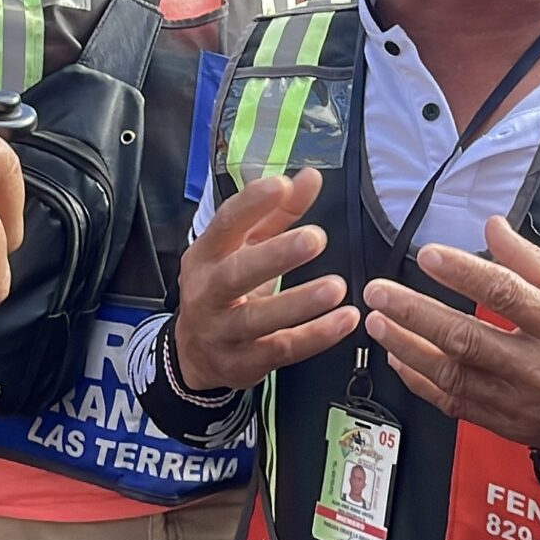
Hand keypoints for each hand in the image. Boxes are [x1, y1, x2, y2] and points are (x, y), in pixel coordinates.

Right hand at [172, 168, 358, 390]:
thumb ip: (277, 213)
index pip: (226, 224)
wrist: (194, 354)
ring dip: (299, 303)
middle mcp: (208, 292)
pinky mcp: (244, 362)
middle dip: (275, 255)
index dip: (251, 204)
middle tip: (315, 239)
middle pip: (237, 273)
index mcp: (207, 255)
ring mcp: (223, 331)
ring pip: (258, 318)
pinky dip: (315, 337)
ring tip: (336, 287)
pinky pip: (282, 350)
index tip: (281, 186)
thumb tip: (309, 177)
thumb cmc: (225, 288)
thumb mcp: (244, 248)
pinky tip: (344, 320)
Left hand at [363, 216, 539, 466]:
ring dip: (408, 347)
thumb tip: (492, 228)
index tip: (429, 255)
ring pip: (452, 376)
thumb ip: (534, 263)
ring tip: (378, 322)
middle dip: (415, 313)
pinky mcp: (511, 427)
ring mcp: (523, 404)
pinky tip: (400, 359)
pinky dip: (423, 382)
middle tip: (379, 292)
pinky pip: (455, 405)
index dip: (463, 273)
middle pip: (467, 339)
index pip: (506, 295)